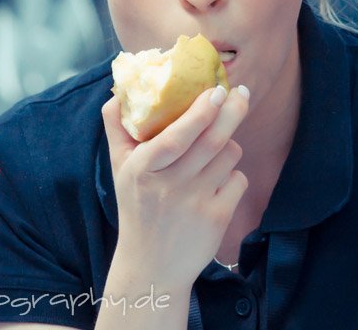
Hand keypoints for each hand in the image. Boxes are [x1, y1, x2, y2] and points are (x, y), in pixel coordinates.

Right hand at [101, 85, 248, 288]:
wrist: (152, 267)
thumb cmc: (137, 209)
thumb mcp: (120, 170)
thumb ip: (118, 131)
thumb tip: (116, 95)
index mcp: (143, 169)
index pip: (175, 136)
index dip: (199, 112)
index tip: (215, 90)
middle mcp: (170, 185)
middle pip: (212, 139)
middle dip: (233, 110)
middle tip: (241, 93)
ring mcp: (195, 202)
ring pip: (229, 155)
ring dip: (228, 146)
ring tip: (214, 152)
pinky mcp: (217, 217)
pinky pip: (238, 180)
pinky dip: (232, 177)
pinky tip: (217, 185)